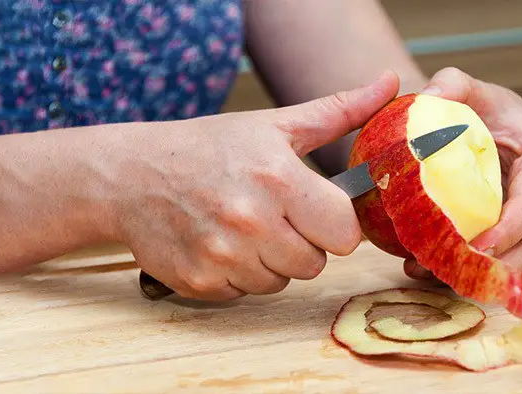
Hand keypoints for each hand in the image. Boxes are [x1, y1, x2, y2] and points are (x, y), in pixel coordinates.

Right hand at [107, 71, 399, 300]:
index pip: (345, 235)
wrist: (131, 175)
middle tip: (274, 216)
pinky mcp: (200, 283)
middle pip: (315, 264)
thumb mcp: (274, 125)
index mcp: (278, 179)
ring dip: (270, 261)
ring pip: (280, 282)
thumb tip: (390, 85)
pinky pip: (245, 295)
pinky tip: (221, 244)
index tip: (317, 211)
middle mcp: (251, 221)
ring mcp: (223, 256)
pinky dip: (238, 276)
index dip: (335, 224)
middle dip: (303, 244)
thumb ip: (339, 111)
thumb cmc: (207, 148)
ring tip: (243, 228)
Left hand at [404, 67, 521, 280]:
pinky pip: (495, 261)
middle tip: (451, 272)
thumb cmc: (477, 106)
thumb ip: (451, 83)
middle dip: (498, 265)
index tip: (482, 244)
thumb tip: (432, 97)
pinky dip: (464, 272)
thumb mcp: (466, 87)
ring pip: (516, 261)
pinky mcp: (511, 236)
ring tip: (425, 272)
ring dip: (477, 276)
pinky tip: (421, 270)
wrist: (476, 124)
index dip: (514, 224)